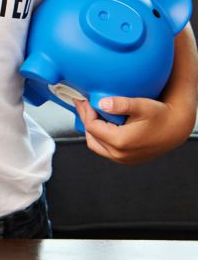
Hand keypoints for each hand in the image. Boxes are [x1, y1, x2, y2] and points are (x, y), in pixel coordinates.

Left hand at [74, 97, 193, 164]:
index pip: (91, 126)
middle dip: (86, 119)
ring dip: (92, 129)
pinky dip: (100, 137)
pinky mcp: (127, 160)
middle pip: (91, 137)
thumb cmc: (161, 116)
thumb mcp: (141, 105)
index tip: (85, 100)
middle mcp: (120, 154)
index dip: (86, 111)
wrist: (176, 129)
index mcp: (120, 142)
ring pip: (96, 145)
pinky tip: (102, 124)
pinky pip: (105, 150)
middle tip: (83, 105)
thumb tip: (102, 103)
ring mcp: (123, 159)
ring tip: (91, 113)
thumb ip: (121, 104)